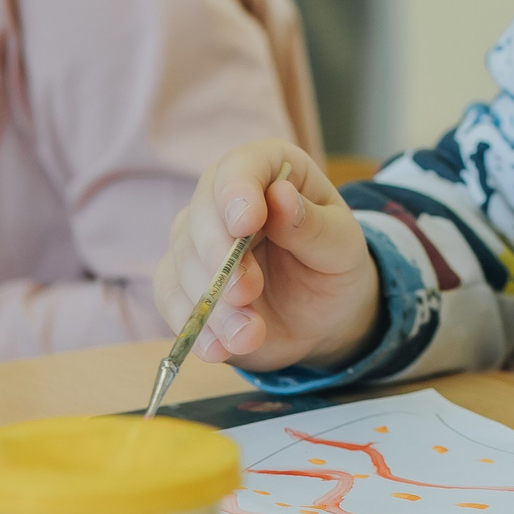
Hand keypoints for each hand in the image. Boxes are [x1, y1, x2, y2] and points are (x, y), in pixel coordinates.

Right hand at [154, 141, 378, 372]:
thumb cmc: (334, 267)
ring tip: (248, 333)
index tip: (246, 222)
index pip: (242, 166)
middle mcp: (225, 198)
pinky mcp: (183, 283)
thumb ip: (313, 225)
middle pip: (202, 214)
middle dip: (220, 256)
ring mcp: (199, 241)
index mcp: (270, 170)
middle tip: (246, 291)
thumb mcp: (342, 247)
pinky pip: (171, 299)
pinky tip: (218, 347)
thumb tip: (281, 197)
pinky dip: (192, 326)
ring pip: (183, 261)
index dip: (239, 190)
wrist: (322, 317)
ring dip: (212, 302)